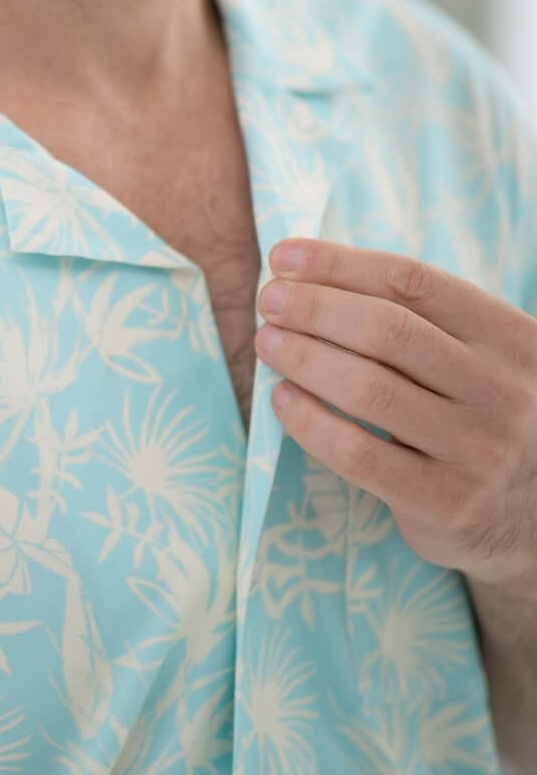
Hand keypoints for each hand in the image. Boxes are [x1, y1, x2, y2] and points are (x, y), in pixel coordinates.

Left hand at [254, 239, 536, 600]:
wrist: (533, 517)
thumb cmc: (481, 419)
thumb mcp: (479, 360)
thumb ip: (419, 321)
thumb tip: (308, 274)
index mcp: (512, 338)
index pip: (413, 283)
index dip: (340, 265)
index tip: (284, 257)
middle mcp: (503, 390)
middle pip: (387, 330)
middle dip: (314, 308)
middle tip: (267, 300)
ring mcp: (478, 450)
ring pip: (367, 389)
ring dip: (303, 357)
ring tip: (266, 342)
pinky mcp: (444, 503)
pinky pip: (357, 453)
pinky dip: (308, 421)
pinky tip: (281, 399)